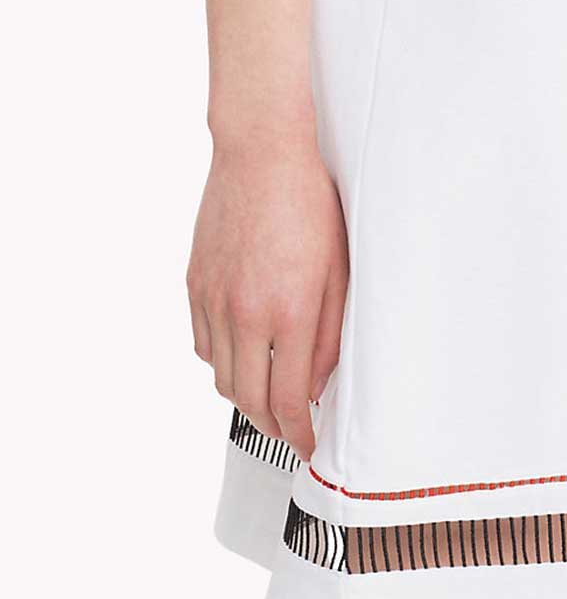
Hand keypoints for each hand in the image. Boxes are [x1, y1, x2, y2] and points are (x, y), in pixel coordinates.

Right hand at [186, 134, 347, 459]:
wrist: (262, 152)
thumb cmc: (310, 204)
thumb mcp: (340, 272)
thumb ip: (330, 335)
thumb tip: (316, 382)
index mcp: (288, 311)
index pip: (288, 399)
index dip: (299, 433)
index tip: (308, 445)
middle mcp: (244, 312)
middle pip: (249, 399)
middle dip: (273, 427)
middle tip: (291, 432)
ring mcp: (213, 299)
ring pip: (221, 376)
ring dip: (246, 398)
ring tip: (269, 399)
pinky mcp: (195, 284)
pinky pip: (202, 344)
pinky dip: (222, 363)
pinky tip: (243, 358)